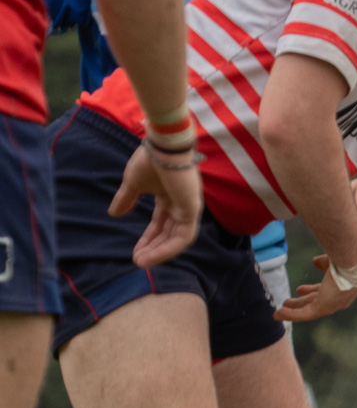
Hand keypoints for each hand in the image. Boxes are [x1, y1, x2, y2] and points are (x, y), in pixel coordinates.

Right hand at [109, 144, 201, 266]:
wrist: (161, 146)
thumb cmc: (149, 159)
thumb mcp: (133, 183)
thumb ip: (126, 199)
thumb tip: (114, 214)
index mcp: (170, 198)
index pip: (160, 224)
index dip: (148, 238)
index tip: (135, 252)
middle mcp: (181, 204)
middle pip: (169, 234)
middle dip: (153, 248)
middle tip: (138, 261)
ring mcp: (189, 208)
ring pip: (177, 239)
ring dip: (160, 252)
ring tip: (142, 262)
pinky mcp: (192, 210)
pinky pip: (183, 237)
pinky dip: (169, 248)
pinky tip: (153, 256)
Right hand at [274, 254, 356, 321]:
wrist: (353, 260)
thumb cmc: (347, 256)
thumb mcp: (333, 259)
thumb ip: (324, 262)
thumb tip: (315, 262)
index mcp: (342, 285)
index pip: (325, 291)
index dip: (312, 291)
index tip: (300, 289)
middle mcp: (340, 297)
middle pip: (317, 301)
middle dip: (302, 301)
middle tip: (288, 302)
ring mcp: (332, 304)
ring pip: (310, 310)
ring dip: (294, 310)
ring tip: (281, 310)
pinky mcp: (324, 307)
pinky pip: (304, 314)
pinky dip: (291, 314)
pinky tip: (278, 314)